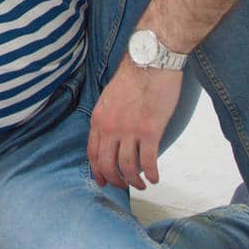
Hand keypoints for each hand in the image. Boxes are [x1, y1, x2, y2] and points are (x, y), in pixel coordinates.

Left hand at [87, 58, 183, 190]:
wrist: (151, 61)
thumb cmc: (134, 76)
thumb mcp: (109, 97)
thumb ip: (108, 117)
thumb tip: (112, 136)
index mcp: (99, 118)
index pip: (92, 152)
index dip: (97, 170)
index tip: (103, 180)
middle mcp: (110, 127)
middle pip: (107, 164)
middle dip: (115, 180)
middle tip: (123, 186)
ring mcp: (129, 130)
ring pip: (128, 167)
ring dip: (135, 181)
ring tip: (142, 184)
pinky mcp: (150, 131)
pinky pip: (148, 161)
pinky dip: (152, 174)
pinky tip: (156, 178)